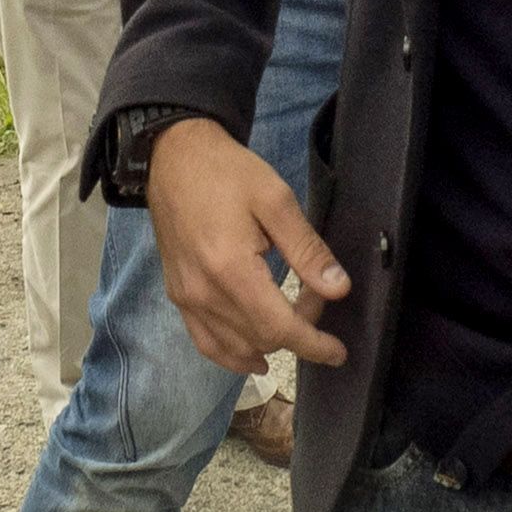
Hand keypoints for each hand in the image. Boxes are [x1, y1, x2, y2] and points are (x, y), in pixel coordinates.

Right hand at [147, 116, 350, 374]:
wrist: (173, 157)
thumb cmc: (227, 172)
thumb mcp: (276, 199)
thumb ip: (307, 249)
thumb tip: (338, 290)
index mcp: (230, 268)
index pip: (279, 328)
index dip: (313, 344)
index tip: (338, 352)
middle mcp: (203, 293)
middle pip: (261, 339)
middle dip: (298, 329)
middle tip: (314, 293)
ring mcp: (186, 298)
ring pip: (235, 348)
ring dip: (270, 343)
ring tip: (292, 318)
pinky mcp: (177, 295)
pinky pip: (206, 342)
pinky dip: (233, 355)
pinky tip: (255, 354)